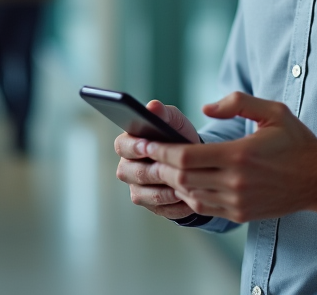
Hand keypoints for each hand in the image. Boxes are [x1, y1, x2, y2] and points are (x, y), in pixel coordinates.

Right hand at [114, 100, 200, 219]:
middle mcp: (127, 168)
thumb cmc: (179, 137)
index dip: (133, 147)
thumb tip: (153, 106)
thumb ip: (164, 114)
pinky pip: (159, 209)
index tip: (147, 146)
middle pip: (129, 172)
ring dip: (163, 190)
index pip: (122, 145)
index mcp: (129, 144)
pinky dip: (174, 205)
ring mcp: (137, 188)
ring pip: (143, 194)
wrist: (194, 161)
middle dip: (150, 170)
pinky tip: (188, 198)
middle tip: (169, 169)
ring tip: (183, 185)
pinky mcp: (151, 206)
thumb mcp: (175, 122)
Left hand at [141, 92, 316, 223]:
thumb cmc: (295, 141)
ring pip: (189, 194)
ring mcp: (237, 201)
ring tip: (161, 165)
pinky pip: (203, 207)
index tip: (146, 141)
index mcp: (239, 155)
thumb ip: (237, 102)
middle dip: (160, 164)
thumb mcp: (273, 111)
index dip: (162, 150)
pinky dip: (188, 194)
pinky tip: (183, 181)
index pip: (187, 156)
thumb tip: (205, 108)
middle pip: (182, 177)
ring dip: (171, 181)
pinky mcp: (239, 213)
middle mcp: (236, 182)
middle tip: (145, 152)